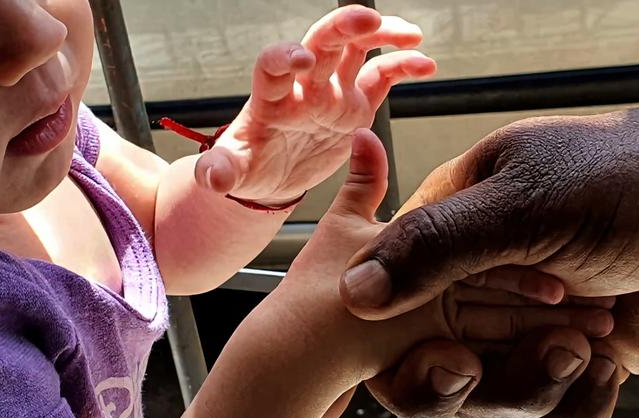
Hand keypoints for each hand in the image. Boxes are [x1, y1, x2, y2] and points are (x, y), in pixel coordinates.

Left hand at [192, 5, 435, 203]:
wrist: (272, 175)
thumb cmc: (249, 167)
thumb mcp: (232, 171)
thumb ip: (222, 171)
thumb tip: (212, 178)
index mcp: (271, 97)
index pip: (274, 64)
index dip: (286, 56)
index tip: (302, 61)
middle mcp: (304, 86)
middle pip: (322, 42)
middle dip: (343, 26)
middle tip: (368, 20)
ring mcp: (332, 91)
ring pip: (357, 49)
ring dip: (382, 35)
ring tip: (412, 35)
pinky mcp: (355, 104)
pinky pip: (381, 76)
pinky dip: (403, 66)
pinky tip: (426, 64)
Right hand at [339, 83, 638, 417]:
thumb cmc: (630, 181)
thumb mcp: (527, 201)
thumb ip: (437, 246)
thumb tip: (354, 291)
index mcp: (451, 231)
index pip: (386, 298)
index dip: (394, 341)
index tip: (438, 353)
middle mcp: (478, 287)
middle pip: (425, 367)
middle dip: (460, 382)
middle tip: (478, 365)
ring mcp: (521, 330)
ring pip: (486, 402)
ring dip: (532, 388)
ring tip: (584, 345)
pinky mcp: (567, 365)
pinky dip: (572, 406)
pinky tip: (606, 366)